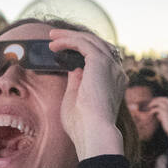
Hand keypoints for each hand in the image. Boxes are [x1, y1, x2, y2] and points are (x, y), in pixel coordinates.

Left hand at [49, 28, 125, 159]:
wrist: (93, 132)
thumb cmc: (83, 125)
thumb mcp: (77, 98)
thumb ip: (77, 81)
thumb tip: (73, 67)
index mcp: (114, 82)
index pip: (102, 58)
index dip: (84, 50)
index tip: (65, 49)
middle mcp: (116, 72)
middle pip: (97, 45)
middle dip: (76, 38)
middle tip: (55, 37)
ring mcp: (111, 66)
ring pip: (90, 40)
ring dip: (69, 36)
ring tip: (52, 37)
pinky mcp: (100, 62)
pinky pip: (83, 43)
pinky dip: (68, 40)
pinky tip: (54, 44)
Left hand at [149, 96, 167, 144]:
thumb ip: (163, 116)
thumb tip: (157, 114)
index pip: (167, 99)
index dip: (160, 99)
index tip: (155, 101)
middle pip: (163, 99)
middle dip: (156, 99)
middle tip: (151, 103)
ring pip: (159, 102)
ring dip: (153, 103)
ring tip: (149, 107)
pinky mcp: (165, 112)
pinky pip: (157, 108)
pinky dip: (152, 110)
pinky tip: (150, 113)